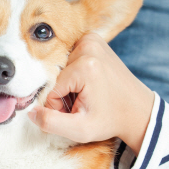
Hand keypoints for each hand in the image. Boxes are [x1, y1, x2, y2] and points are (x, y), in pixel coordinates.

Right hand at [28, 33, 154, 154]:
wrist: (137, 110)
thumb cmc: (110, 120)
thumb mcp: (80, 129)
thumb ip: (50, 123)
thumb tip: (30, 112)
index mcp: (85, 66)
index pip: (52, 90)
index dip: (60, 106)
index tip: (78, 112)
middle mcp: (88, 46)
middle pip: (55, 76)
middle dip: (64, 94)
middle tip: (85, 103)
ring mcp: (91, 40)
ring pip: (60, 68)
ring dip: (69, 84)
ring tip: (89, 93)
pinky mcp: (92, 39)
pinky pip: (69, 58)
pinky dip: (74, 72)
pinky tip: (90, 82)